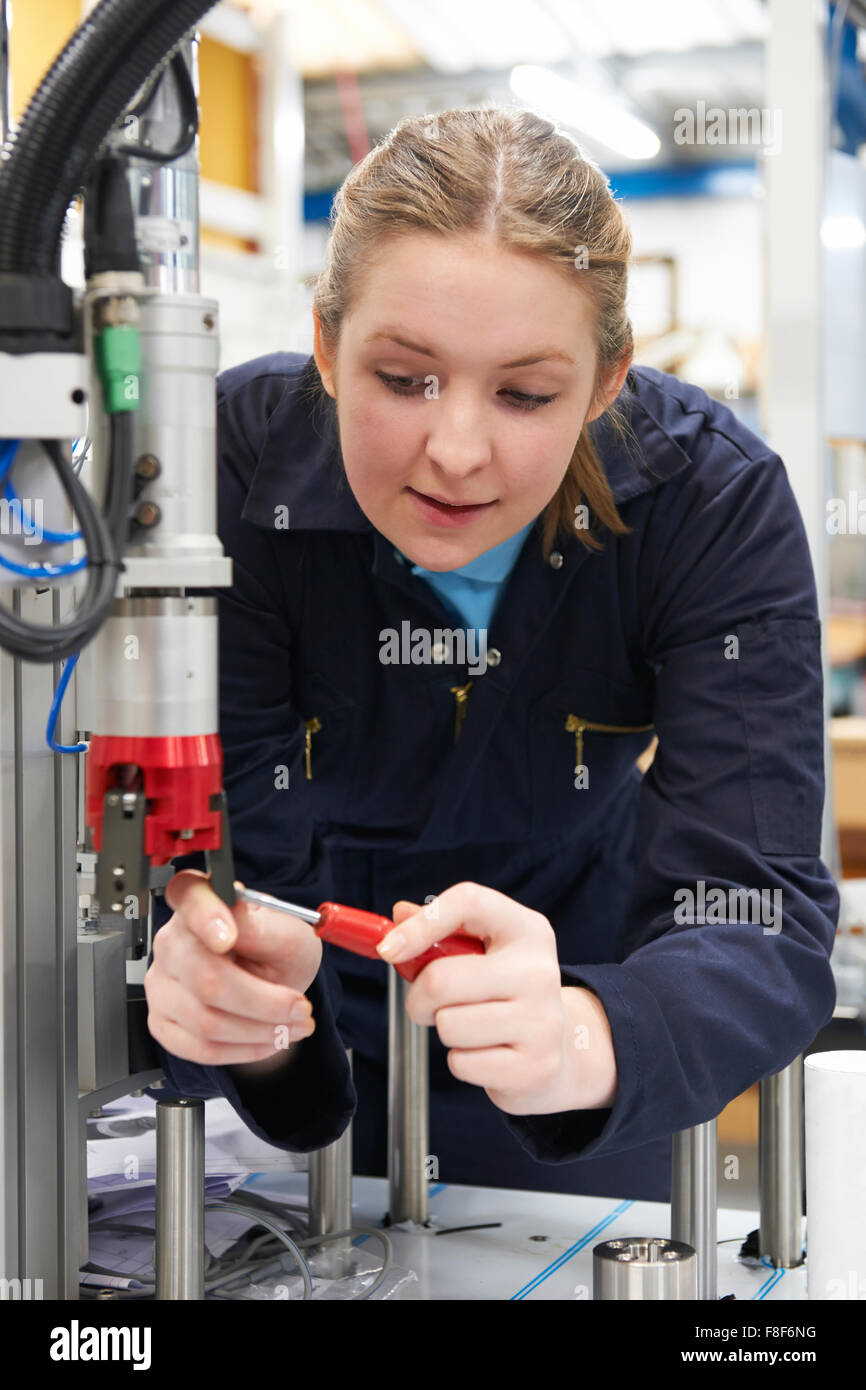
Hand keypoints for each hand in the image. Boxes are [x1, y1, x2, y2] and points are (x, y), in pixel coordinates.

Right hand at [145, 869, 320, 1070]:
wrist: (271, 978)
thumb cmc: (276, 950)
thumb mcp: (289, 934)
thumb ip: (262, 927)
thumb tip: (234, 919)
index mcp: (199, 902)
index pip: (188, 896)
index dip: (205, 917)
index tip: (228, 938)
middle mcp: (171, 940)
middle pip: (207, 979)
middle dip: (265, 1003)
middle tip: (301, 1009)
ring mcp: (160, 983)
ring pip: (206, 1021)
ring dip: (261, 1032)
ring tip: (293, 1026)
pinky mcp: (162, 1022)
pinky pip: (199, 1049)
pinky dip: (244, 1050)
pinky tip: (268, 1039)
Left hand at [378, 881, 616, 1115]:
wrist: (562, 1047)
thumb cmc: (508, 990)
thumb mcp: (485, 950)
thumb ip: (441, 929)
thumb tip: (399, 915)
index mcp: (527, 929)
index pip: (469, 903)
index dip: (422, 923)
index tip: (387, 949)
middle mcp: (540, 970)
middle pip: (441, 979)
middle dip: (419, 998)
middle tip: (430, 1004)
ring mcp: (542, 1021)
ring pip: (448, 1025)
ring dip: (445, 1030)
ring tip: (470, 1025)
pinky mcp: (535, 1066)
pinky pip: (462, 1063)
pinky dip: (463, 1062)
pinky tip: (488, 1051)